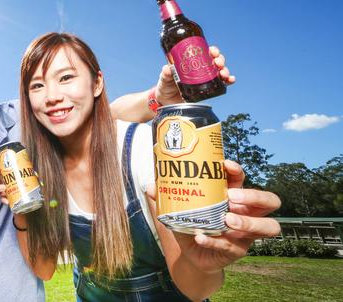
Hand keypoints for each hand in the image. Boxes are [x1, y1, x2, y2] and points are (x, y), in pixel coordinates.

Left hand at [148, 160, 280, 272]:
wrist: (191, 254)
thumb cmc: (191, 223)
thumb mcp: (178, 208)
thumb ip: (166, 196)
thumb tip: (150, 185)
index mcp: (233, 196)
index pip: (243, 179)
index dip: (237, 171)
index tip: (225, 165)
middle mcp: (246, 213)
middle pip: (270, 201)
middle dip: (254, 195)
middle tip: (231, 197)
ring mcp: (245, 234)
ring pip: (269, 227)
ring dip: (249, 222)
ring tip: (227, 220)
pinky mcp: (236, 251)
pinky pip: (231, 247)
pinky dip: (215, 242)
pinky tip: (201, 237)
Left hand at [156, 46, 235, 105]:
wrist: (167, 102)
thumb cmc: (165, 87)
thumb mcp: (164, 79)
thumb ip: (165, 74)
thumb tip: (167, 69)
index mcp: (192, 62)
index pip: (205, 53)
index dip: (212, 50)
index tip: (213, 51)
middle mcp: (201, 69)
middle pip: (215, 60)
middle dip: (220, 60)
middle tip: (218, 63)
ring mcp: (206, 80)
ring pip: (220, 71)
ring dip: (225, 70)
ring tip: (224, 74)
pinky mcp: (208, 90)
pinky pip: (221, 84)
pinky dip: (228, 81)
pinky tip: (231, 81)